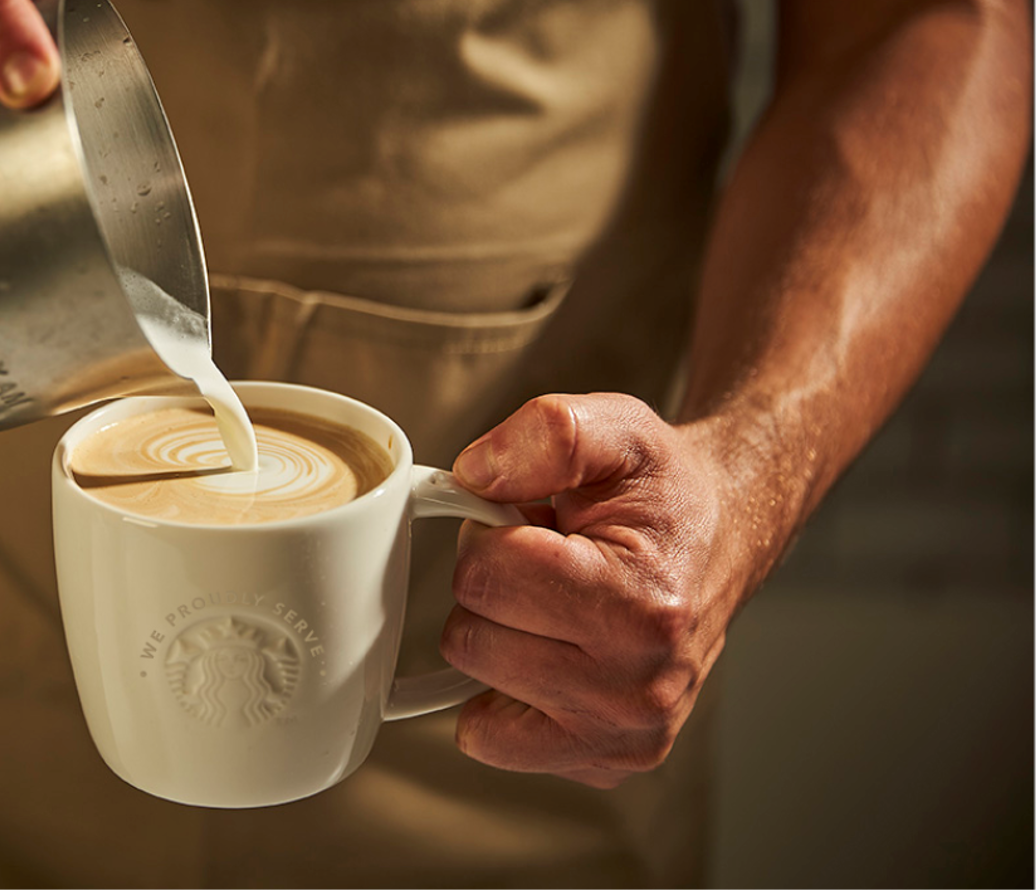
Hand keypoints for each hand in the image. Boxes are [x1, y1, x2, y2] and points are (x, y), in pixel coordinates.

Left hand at [440, 393, 759, 787]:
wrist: (719, 536)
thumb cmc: (663, 490)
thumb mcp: (615, 429)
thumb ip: (545, 434)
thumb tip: (474, 475)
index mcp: (641, 606)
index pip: (486, 575)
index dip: (491, 534)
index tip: (534, 524)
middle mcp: (639, 688)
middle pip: (470, 637)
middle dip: (491, 587)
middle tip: (546, 564)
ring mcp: (625, 735)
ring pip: (474, 684)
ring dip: (498, 636)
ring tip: (555, 604)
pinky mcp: (607, 760)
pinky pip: (491, 738)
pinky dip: (502, 692)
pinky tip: (550, 653)